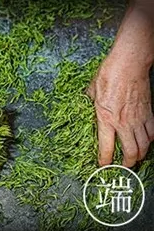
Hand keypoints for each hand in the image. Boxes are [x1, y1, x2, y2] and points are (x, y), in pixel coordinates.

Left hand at [88, 1, 153, 166]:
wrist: (129, 63)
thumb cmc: (109, 75)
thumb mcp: (91, 93)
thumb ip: (88, 105)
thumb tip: (84, 109)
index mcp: (105, 119)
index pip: (106, 148)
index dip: (105, 161)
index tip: (102, 166)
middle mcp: (123, 122)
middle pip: (131, 151)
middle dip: (128, 164)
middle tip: (124, 168)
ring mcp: (138, 118)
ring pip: (144, 144)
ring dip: (141, 155)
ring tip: (136, 159)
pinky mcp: (148, 112)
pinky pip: (152, 132)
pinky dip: (150, 140)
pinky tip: (146, 143)